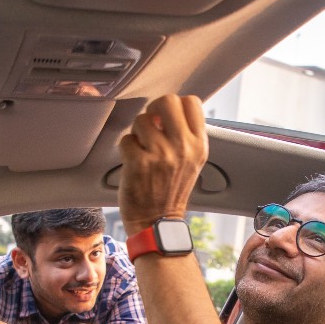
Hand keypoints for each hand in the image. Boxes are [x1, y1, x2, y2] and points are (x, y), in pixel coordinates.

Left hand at [117, 94, 207, 232]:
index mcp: (199, 145)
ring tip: (142, 150)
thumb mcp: (191, 161)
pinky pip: (126, 139)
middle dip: (154, 110)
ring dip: (137, 133)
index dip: (175, 105)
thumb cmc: (170, 191)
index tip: (167, 118)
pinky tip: (133, 162)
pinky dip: (125, 149)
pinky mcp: (139, 163)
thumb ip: (184, 135)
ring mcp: (161, 154)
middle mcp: (183, 147)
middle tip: (150, 126)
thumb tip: (163, 112)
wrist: (157, 222)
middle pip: (167, 101)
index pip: (192, 102)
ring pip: (141, 120)